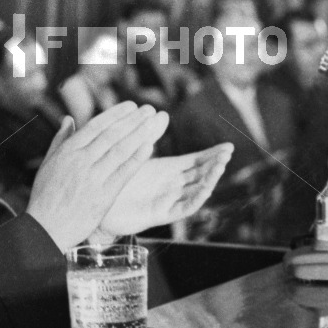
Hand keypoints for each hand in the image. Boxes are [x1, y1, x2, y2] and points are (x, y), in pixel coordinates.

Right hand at [26, 102, 169, 249]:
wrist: (45, 230)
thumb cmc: (44, 197)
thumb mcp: (47, 164)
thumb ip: (60, 140)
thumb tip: (68, 118)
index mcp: (68, 151)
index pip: (96, 126)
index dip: (115, 114)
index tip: (131, 106)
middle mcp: (81, 161)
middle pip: (112, 135)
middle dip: (133, 121)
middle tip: (149, 110)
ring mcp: (93, 178)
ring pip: (120, 151)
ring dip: (139, 135)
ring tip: (154, 123)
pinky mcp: (103, 196)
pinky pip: (124, 173)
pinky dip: (137, 159)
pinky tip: (149, 147)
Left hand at [88, 144, 233, 241]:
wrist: (99, 206)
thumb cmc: (116, 179)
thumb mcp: (136, 153)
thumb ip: (150, 136)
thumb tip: (162, 113)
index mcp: (168, 170)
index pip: (196, 161)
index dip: (212, 155)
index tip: (228, 147)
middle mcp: (172, 185)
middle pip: (201, 174)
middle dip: (216, 164)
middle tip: (228, 153)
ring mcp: (168, 199)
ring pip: (196, 190)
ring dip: (210, 180)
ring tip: (220, 167)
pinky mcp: (161, 214)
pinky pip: (183, 208)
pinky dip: (195, 199)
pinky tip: (204, 189)